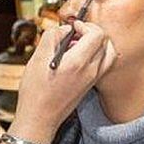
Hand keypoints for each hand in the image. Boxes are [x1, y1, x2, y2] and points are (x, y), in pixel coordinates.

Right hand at [12, 21, 116, 142]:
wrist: (40, 118)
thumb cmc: (36, 92)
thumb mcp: (37, 58)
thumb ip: (52, 37)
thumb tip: (65, 29)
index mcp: (78, 62)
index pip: (97, 34)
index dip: (85, 25)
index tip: (73, 26)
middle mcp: (91, 71)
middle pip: (105, 42)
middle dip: (91, 32)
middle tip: (74, 34)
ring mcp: (93, 79)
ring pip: (107, 53)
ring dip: (96, 44)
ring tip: (77, 46)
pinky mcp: (90, 85)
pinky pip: (103, 64)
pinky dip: (96, 55)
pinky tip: (77, 57)